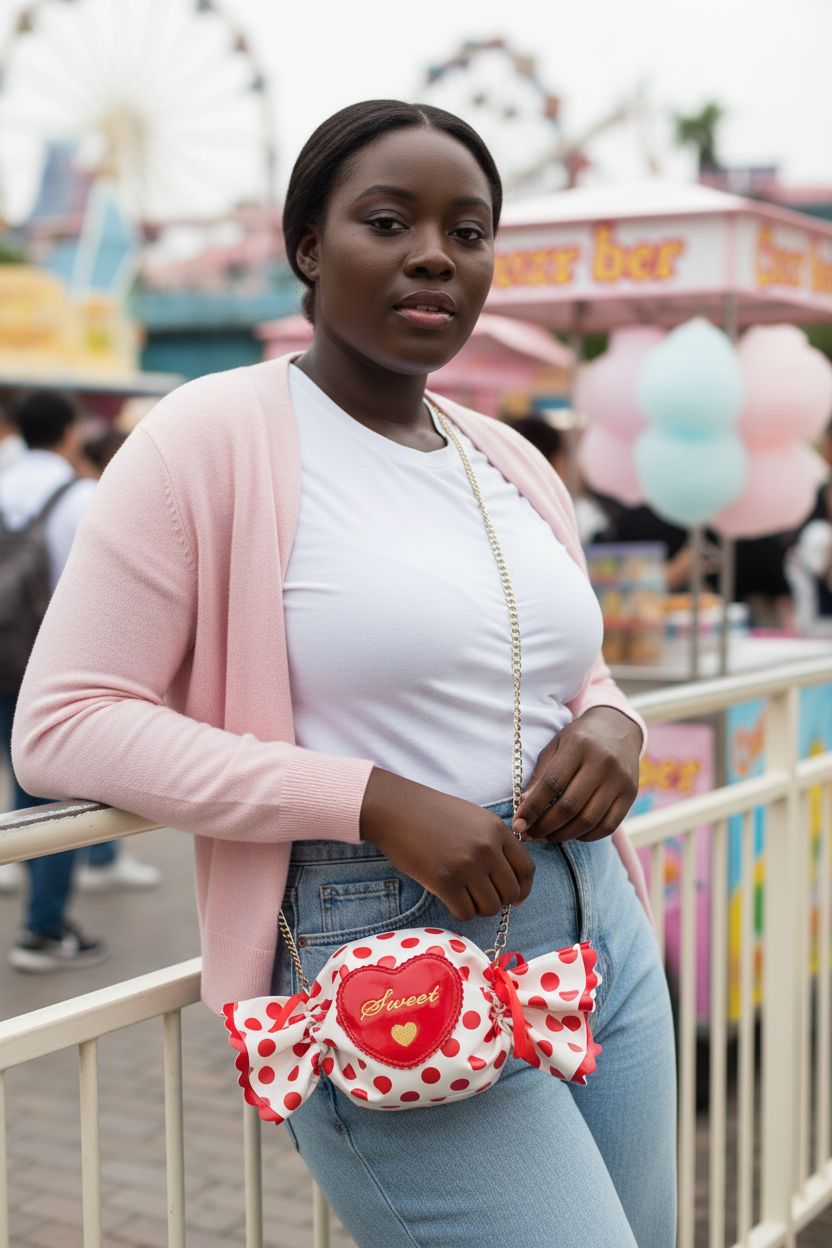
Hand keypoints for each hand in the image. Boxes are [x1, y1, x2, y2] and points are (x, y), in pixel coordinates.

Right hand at [360, 768, 534, 921]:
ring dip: (479, 907)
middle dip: (499, 900)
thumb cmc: (434, 814)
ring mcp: (466, 866)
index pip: (526, 870)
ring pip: (490, 907)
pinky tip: (450, 899)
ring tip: (464, 896)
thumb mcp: (475, 819)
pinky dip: (460, 911)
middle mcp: (486, 848)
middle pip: (511, 893)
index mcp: (497, 831)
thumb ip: (497, 844)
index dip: (523, 889)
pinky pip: (465, 912)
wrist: (397, 809)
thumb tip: (514, 884)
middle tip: (481, 896)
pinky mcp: (444, 882)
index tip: (515, 897)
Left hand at [512, 707, 641, 844]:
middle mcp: (602, 762)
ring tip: (547, 837)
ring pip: (588, 820)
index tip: (517, 825)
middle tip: (530, 835)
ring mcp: (619, 779)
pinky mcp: (630, 794)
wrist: (618, 728)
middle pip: (569, 806)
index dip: (532, 808)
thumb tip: (524, 807)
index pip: (551, 784)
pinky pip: (608, 826)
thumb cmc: (579, 739)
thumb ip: (541, 776)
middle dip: (545, 826)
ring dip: (563, 835)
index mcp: (578, 745)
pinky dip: (587, 836)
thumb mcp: (556, 747)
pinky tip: (572, 834)